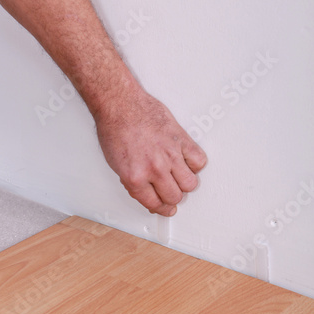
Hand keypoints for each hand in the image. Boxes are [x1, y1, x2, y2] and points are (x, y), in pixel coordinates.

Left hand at [94, 88, 206, 216]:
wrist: (119, 104)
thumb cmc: (115, 129)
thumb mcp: (116, 165)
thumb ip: (135, 183)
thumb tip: (148, 194)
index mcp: (135, 178)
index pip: (155, 204)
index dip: (162, 209)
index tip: (166, 209)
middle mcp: (154, 168)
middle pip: (175, 196)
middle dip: (172, 197)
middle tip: (170, 191)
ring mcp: (170, 154)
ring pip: (190, 183)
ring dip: (184, 183)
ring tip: (178, 177)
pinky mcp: (181, 140)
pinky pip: (199, 161)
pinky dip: (195, 164)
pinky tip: (186, 161)